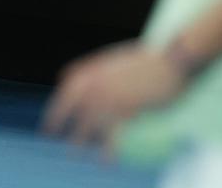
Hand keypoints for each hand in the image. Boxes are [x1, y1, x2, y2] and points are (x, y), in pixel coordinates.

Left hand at [41, 41, 187, 150]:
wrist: (171, 61)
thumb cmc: (149, 60)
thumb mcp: (116, 59)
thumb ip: (97, 70)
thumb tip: (81, 79)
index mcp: (92, 71)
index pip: (65, 89)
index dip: (55, 105)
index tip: (50, 116)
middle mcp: (94, 85)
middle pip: (70, 109)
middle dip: (57, 122)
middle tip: (50, 135)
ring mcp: (108, 100)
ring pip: (87, 126)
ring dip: (78, 142)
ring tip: (73, 155)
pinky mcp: (125, 114)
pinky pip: (112, 138)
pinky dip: (107, 152)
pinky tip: (105, 162)